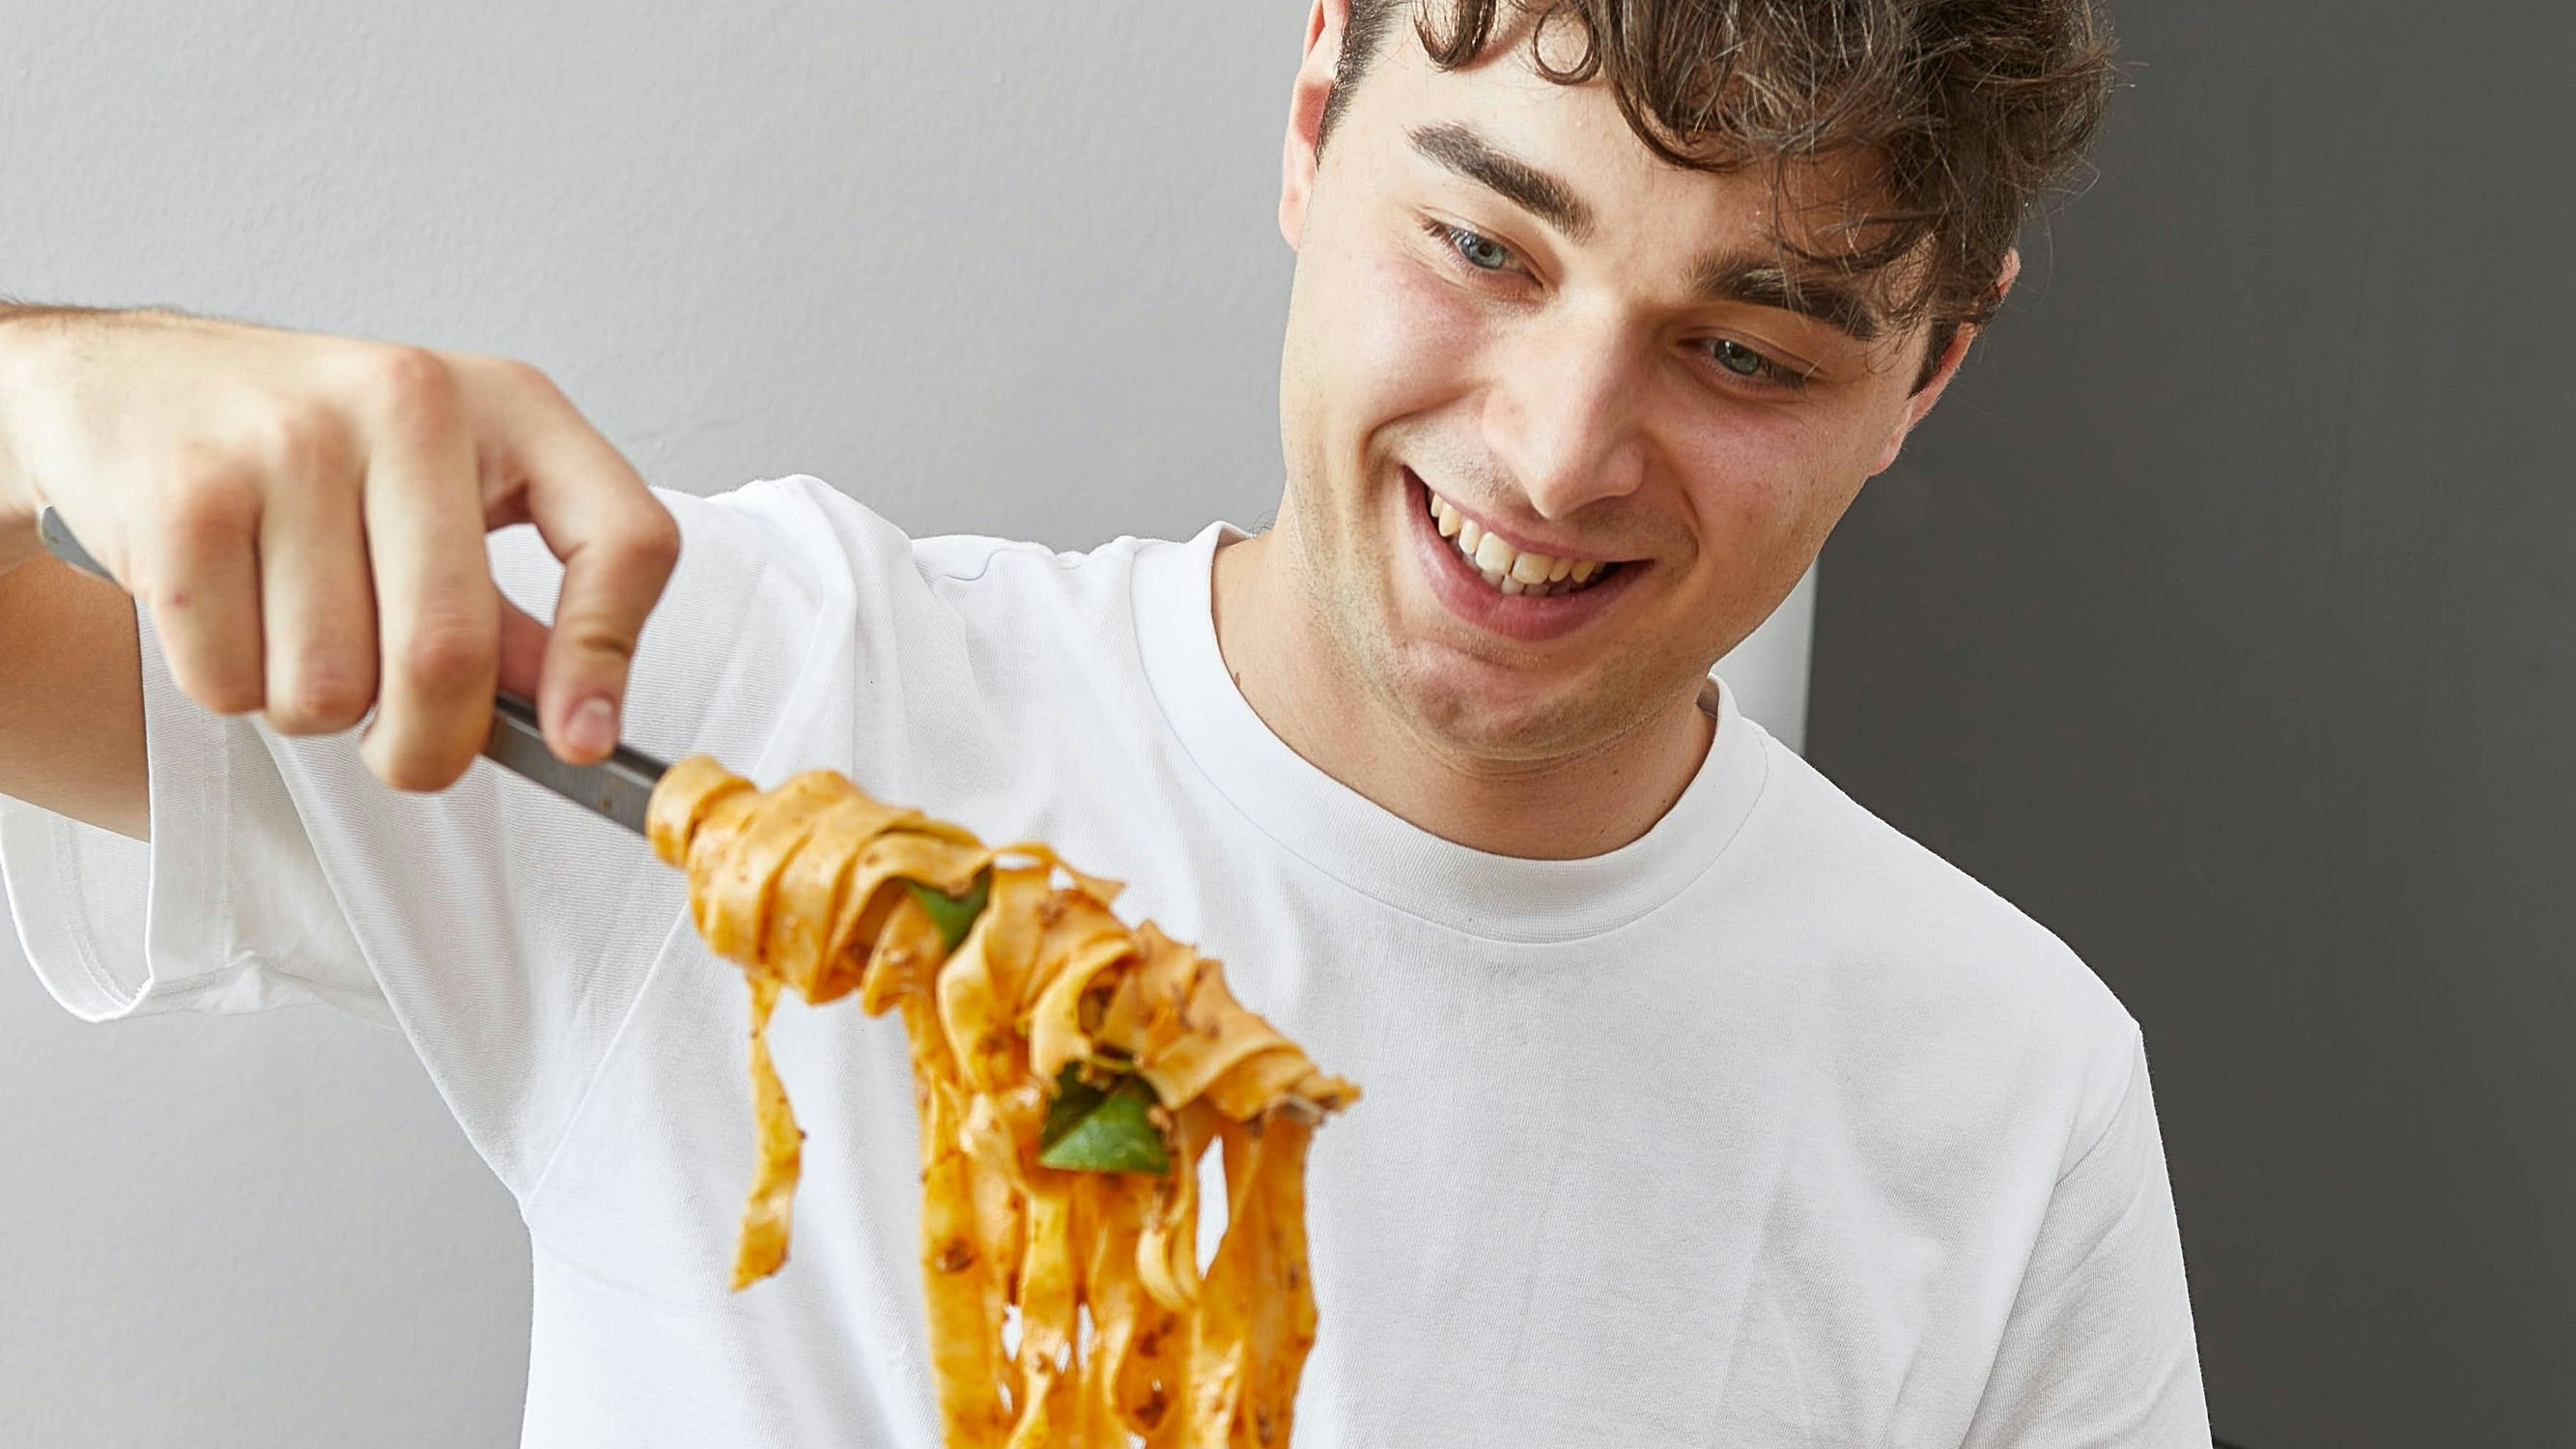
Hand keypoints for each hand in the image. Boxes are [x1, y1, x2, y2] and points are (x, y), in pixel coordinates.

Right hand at [0, 308, 679, 788]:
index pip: (625, 539)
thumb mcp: (444, 495)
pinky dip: (228, 688)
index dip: (608, 659)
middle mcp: (410, 401)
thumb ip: (517, 611)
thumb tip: (576, 729)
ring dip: (310, 710)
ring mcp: (290, 441)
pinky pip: (230, 682)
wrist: (119, 381)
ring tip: (292, 633)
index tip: (579, 743)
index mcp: (509, 403)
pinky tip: (223, 610)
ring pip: (331, 690)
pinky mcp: (183, 494)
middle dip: (427, 748)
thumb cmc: (308, 453)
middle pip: (451, 656)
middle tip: (404, 751)